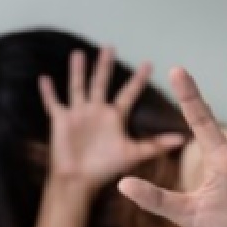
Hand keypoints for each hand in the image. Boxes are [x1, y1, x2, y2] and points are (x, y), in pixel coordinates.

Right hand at [38, 47, 183, 193]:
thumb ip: (155, 145)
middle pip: (101, 83)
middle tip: (110, 47)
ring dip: (77, 72)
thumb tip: (182, 139)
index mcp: (114, 117)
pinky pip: (53, 103)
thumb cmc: (105, 168)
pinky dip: (48, 92)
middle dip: (105, 66)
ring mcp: (78, 114)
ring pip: (78, 87)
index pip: (128, 93)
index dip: (138, 80)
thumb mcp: (133, 153)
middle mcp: (96, 112)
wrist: (79, 180)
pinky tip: (44, 78)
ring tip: (78, 54)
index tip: (149, 63)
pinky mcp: (60, 120)